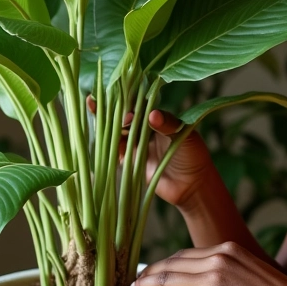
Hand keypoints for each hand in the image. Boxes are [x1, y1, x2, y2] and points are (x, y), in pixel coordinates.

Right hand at [87, 98, 214, 208]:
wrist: (192, 185)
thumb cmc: (193, 156)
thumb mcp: (185, 136)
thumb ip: (168, 124)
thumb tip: (151, 115)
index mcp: (158, 118)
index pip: (140, 105)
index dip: (128, 101)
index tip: (119, 100)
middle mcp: (145, 129)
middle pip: (124, 116)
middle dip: (110, 109)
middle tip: (95, 102)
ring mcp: (137, 145)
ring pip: (117, 131)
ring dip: (105, 124)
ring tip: (93, 114)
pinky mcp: (130, 161)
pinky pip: (115, 151)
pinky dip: (106, 144)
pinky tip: (97, 137)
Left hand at [130, 242, 286, 285]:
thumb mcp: (250, 271)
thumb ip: (227, 271)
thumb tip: (205, 283)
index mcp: (228, 249)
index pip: (186, 253)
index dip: (165, 262)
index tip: (151, 270)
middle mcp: (220, 258)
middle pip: (173, 262)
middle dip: (150, 272)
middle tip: (134, 282)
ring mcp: (217, 279)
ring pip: (170, 279)